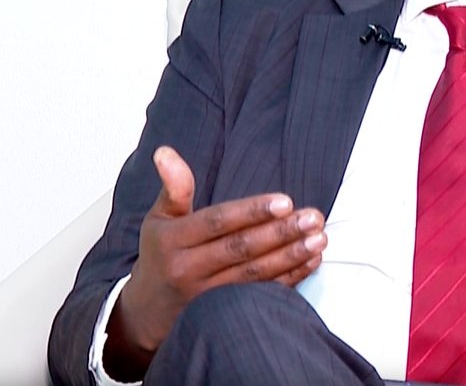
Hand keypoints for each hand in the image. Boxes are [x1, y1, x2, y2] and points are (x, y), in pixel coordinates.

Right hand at [103, 146, 326, 376]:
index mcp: (173, 240)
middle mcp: (189, 269)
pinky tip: (311, 261)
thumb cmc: (159, 256)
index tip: (285, 201)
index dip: (252, 212)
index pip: (217, 222)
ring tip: (319, 238)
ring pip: (254, 275)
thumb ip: (173, 187)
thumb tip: (165, 151)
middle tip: (312, 217)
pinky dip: (289, 279)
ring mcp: (207, 297)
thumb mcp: (158, 219)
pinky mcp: (223, 314)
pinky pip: (261, 294)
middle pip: (240, 249)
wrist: (147, 313)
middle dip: (281, 232)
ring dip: (291, 256)